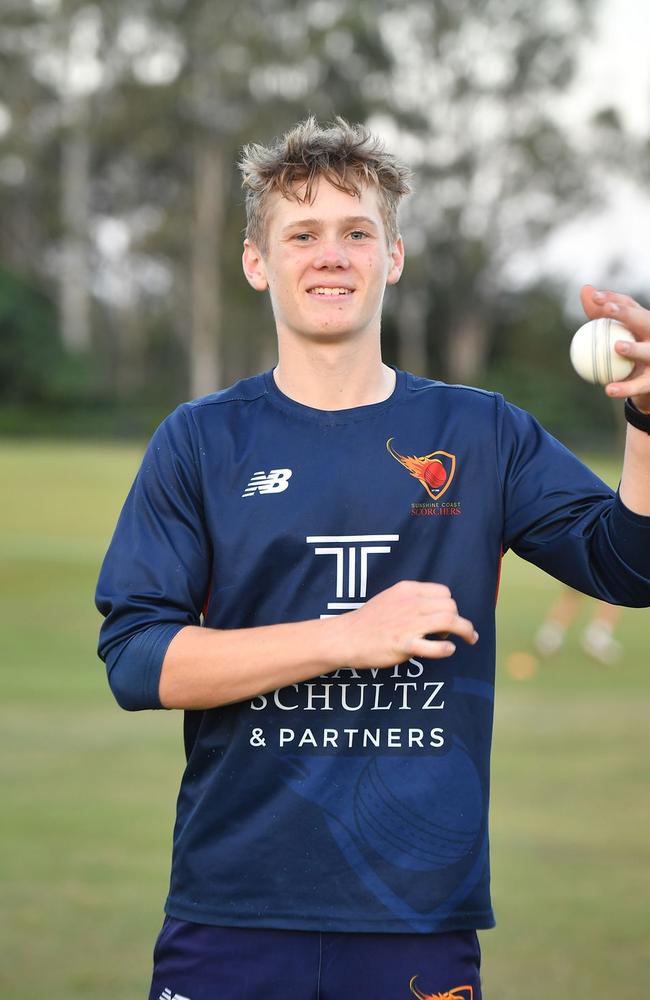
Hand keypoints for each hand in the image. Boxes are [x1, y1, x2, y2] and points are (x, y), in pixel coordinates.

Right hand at [330, 580, 478, 668]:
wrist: (346, 637)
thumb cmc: (369, 621)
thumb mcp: (390, 599)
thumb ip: (412, 599)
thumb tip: (434, 607)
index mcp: (407, 590)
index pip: (444, 592)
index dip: (450, 605)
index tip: (447, 617)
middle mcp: (410, 604)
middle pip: (451, 606)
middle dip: (458, 619)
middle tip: (453, 632)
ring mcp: (408, 624)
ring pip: (450, 621)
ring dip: (465, 631)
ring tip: (469, 639)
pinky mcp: (404, 644)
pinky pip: (435, 646)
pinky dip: (447, 649)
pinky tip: (448, 650)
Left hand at [580, 285, 649, 412]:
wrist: (646, 381)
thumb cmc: (628, 348)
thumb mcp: (615, 330)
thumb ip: (599, 314)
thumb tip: (585, 289)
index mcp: (645, 322)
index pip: (631, 305)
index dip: (615, 299)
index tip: (596, 297)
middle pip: (644, 321)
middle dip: (627, 313)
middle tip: (607, 310)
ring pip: (647, 352)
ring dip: (634, 349)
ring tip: (617, 347)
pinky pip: (639, 385)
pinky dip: (625, 388)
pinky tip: (608, 390)